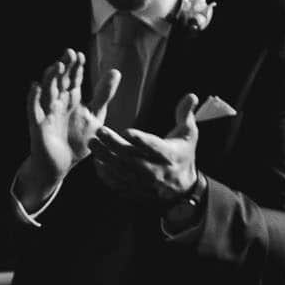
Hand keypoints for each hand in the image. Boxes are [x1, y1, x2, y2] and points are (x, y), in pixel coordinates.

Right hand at [23, 50, 118, 190]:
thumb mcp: (95, 115)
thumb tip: (116, 71)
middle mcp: (59, 102)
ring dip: (50, 79)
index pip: (74, 78)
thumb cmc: (77, 139)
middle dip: (64, 67)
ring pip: (47, 92)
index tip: (80, 55)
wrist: (62, 165)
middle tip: (69, 53)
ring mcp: (47, 113)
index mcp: (72, 98)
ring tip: (57, 66)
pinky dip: (33, 98)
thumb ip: (104, 94)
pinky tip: (36, 86)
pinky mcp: (38, 126)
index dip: (76, 67)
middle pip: (60, 81)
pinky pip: (34, 110)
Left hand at [86, 94, 200, 205]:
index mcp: (170, 154)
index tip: (126, 131)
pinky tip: (96, 161)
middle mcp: (156, 170)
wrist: (182, 186)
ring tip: (93, 143)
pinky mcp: (136, 189)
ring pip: (121, 171)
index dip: (140, 140)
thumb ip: (186, 114)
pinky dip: (106, 173)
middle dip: (114, 144)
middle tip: (100, 131)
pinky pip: (117, 183)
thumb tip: (191, 95)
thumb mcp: (189, 133)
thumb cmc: (183, 153)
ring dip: (105, 158)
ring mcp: (144, 182)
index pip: (154, 147)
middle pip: (132, 158)